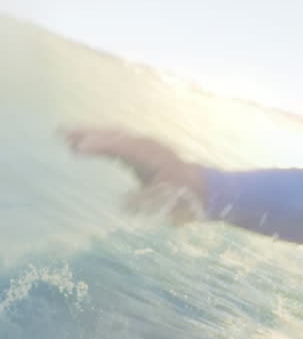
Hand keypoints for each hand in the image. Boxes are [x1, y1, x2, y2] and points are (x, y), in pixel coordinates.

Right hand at [62, 127, 207, 223]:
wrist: (205, 189)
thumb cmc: (185, 198)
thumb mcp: (167, 203)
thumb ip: (146, 201)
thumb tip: (123, 204)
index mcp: (154, 157)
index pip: (124, 147)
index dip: (102, 145)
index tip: (80, 147)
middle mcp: (149, 146)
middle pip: (115, 136)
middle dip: (89, 134)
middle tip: (61, 134)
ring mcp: (146, 146)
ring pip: (115, 136)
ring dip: (91, 135)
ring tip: (65, 135)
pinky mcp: (142, 150)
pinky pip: (118, 142)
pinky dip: (100, 141)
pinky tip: (83, 144)